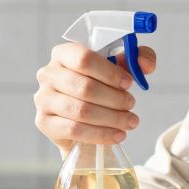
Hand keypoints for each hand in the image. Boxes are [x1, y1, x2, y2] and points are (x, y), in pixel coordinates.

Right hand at [33, 42, 156, 157]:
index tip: (129, 83)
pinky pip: (74, 130)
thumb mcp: (121, 69)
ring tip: (129, 122)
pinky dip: (101, 134)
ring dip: (111, 118)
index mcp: (64, 53)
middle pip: (85, 87)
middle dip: (114, 99)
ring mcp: (43, 99)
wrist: (84, 121)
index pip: (85, 58)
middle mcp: (48, 74)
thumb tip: (145, 64)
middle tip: (131, 105)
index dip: (110, 72)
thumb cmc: (102, 87)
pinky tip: (118, 135)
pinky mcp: (44, 122)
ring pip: (81, 111)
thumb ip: (138, 59)